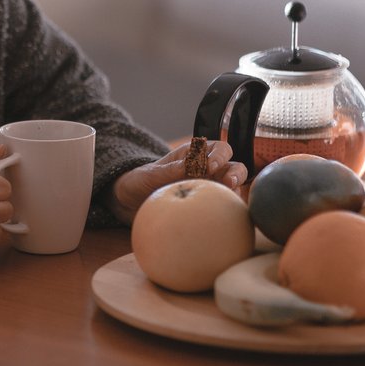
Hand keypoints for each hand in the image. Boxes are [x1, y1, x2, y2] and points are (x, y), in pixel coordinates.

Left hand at [107, 140, 246, 223]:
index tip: (210, 166)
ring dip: (236, 192)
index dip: (220, 155)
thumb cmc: (140, 181)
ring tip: (230, 198)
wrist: (128, 202)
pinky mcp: (204, 207)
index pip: (218, 149)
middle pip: (233, 167)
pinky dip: (228, 210)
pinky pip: (222, 207)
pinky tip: (225, 217)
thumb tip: (190, 166)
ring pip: (233, 188)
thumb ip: (170, 170)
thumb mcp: (151, 174)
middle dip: (236, 173)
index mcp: (193, 156)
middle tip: (229, 183)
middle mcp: (205, 171)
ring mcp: (207, 189)